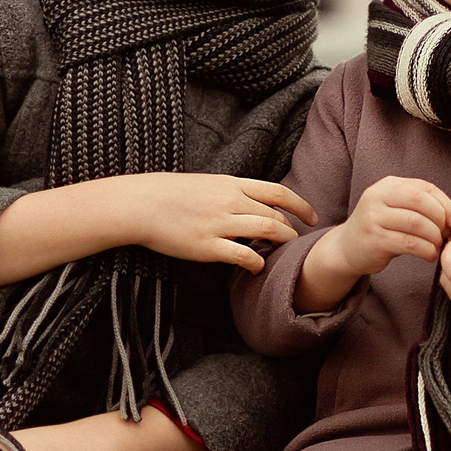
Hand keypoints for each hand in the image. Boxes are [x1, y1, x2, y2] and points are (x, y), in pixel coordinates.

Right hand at [128, 172, 317, 272]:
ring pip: (267, 231)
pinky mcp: (207, 246)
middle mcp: (230, 202)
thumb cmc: (166, 193)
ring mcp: (220, 224)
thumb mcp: (204, 183)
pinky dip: (256, 262)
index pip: (278, 192)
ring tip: (282, 253)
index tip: (312, 216)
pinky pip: (243, 255)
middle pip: (277, 215)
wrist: (139, 204)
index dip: (300, 205)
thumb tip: (246, 200)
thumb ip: (228, 192)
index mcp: (230, 184)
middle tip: (296, 242)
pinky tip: (256, 267)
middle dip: (292, 230)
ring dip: (281, 244)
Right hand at [297, 177, 450, 309]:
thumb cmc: (379, 228)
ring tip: (436, 245)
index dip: (445, 203)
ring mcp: (373, 218)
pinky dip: (426, 250)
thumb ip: (421, 207)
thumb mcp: (396, 208)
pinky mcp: (374, 240)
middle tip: (445, 233)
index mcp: (388, 185)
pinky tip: (429, 255)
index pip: (424, 187)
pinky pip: (409, 243)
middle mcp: (378, 197)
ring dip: (434, 237)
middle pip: (421, 201)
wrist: (346, 248)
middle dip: (440, 219)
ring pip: (416, 223)